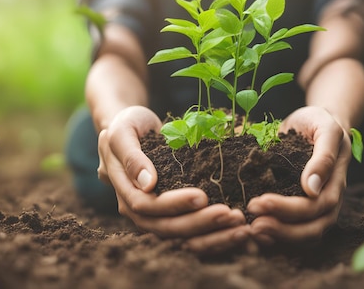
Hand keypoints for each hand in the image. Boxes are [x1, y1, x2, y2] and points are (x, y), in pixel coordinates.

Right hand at [97, 106, 249, 252]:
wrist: (132, 131)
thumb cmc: (127, 126)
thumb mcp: (123, 132)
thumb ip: (132, 156)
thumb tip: (147, 184)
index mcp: (124, 191)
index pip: (147, 205)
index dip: (174, 204)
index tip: (202, 196)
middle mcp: (138, 211)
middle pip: (167, 228)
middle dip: (200, 223)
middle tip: (230, 215)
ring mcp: (155, 218)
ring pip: (181, 237)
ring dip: (212, 236)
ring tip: (240, 229)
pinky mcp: (173, 218)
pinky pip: (192, 234)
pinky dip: (215, 236)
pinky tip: (237, 231)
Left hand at [247, 106, 350, 244]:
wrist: (314, 122)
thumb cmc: (319, 122)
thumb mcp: (325, 129)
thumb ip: (323, 156)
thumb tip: (312, 189)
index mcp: (335, 182)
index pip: (316, 206)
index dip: (289, 209)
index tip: (260, 201)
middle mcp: (328, 201)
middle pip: (312, 229)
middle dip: (282, 230)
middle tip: (254, 223)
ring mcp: (316, 209)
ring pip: (303, 237)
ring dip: (278, 238)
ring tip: (252, 230)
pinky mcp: (300, 210)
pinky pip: (292, 232)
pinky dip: (275, 238)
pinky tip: (254, 232)